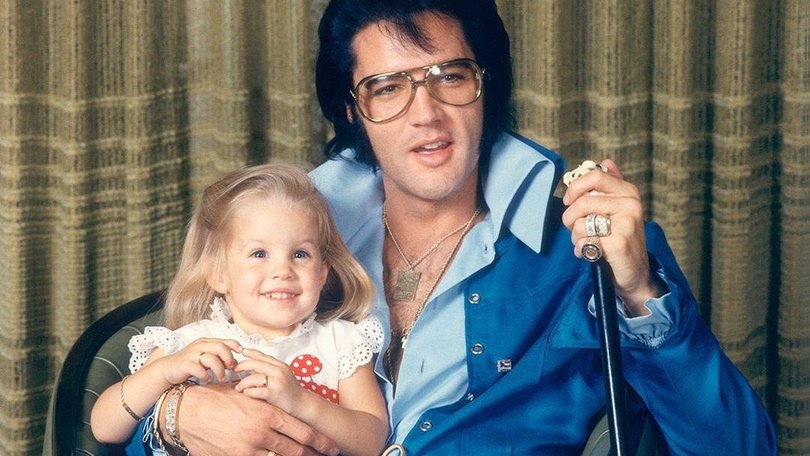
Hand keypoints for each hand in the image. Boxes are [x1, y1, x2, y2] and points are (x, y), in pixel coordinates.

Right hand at [149, 338, 241, 385]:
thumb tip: (235, 362)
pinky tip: (207, 380)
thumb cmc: (190, 363)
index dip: (235, 346)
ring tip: (221, 378)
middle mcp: (199, 346)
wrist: (167, 369)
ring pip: (211, 359)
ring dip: (219, 370)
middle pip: (220, 348)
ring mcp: (191, 355)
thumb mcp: (206, 357)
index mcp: (206, 342)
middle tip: (231, 369)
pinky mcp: (184, 364)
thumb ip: (219, 357)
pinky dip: (205, 375)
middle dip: (228, 359)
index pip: (225, 341)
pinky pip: (198, 369)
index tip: (241, 354)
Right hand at [175, 382, 339, 455]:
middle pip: (297, 450)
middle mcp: (262, 433)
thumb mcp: (248, 396)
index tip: (330, 447)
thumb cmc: (217, 398)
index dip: (319, 441)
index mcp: (268, 414)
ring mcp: (249, 449)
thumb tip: (282, 416)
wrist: (188, 411)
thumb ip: (266, 406)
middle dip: (315, 454)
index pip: (302, 431)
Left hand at [233, 348, 304, 415]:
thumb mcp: (282, 375)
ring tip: (239, 388)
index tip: (241, 351)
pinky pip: (255, 391)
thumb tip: (251, 366)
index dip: (250, 352)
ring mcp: (277, 382)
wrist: (302, 403)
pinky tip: (246, 393)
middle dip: (242, 365)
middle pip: (255, 363)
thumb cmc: (290, 390)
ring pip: (253, 378)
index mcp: (280, 365)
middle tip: (234, 369)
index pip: (262, 355)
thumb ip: (269, 369)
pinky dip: (248, 392)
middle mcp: (279, 371)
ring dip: (242, 383)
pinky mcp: (274, 394)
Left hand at [561, 159, 660, 313]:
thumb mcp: (618, 209)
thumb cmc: (620, 239)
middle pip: (582, 202)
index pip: (595, 176)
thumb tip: (606, 161)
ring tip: (586, 242)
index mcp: (628, 192)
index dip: (575, 187)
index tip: (568, 200)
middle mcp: (630, 204)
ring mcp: (626, 224)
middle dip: (569, 218)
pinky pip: (583, 241)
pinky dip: (580, 250)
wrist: (635, 273)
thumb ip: (610, 186)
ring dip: (575, 236)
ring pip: (580, 222)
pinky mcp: (618, 243)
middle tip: (572, 227)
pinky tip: (590, 253)